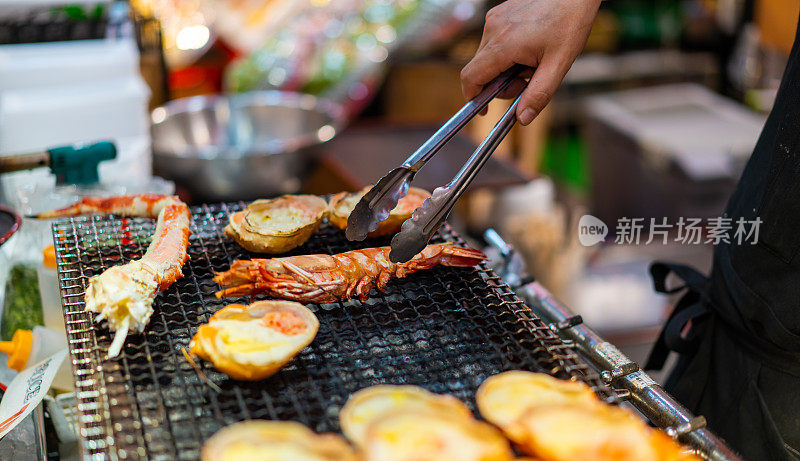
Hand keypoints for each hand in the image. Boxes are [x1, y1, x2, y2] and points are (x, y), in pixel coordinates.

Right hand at [461, 0, 600, 124]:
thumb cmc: (570, 21)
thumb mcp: (559, 64)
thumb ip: (539, 94)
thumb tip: (523, 118)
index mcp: (503, 45)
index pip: (470, 78)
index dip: (473, 97)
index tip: (484, 109)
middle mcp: (492, 30)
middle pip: (479, 70)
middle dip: (499, 84)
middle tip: (525, 82)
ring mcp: (494, 19)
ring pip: (487, 56)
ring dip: (504, 68)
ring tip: (531, 61)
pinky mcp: (499, 14)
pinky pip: (493, 41)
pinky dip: (506, 52)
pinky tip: (529, 48)